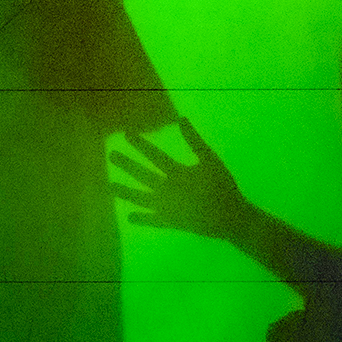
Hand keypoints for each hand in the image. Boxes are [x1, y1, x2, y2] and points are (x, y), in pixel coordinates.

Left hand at [111, 117, 246, 241]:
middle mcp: (166, 189)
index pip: (154, 155)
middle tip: (110, 155)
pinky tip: (129, 217)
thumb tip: (181, 119)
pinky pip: (152, 220)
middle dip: (126, 164)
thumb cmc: (222, 186)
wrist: (231, 217)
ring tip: (110, 186)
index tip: (126, 134)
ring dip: (125, 191)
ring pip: (141, 198)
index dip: (139, 144)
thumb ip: (194, 140)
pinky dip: (141, 218)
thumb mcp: (210, 160)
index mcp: (176, 173)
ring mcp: (166, 207)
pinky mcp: (170, 222)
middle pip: (142, 175)